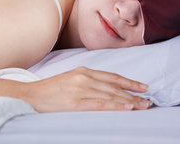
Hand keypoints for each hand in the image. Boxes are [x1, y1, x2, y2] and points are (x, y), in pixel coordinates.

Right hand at [21, 66, 151, 112]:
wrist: (31, 95)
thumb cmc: (50, 90)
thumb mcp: (70, 79)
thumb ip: (87, 81)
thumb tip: (106, 89)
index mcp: (83, 71)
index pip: (112, 77)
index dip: (129, 82)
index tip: (143, 88)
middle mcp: (84, 78)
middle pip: (114, 86)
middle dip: (133, 93)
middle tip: (148, 100)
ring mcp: (81, 90)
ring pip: (111, 95)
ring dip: (129, 101)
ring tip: (142, 106)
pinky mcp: (76, 102)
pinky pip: (100, 104)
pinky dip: (115, 105)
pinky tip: (126, 107)